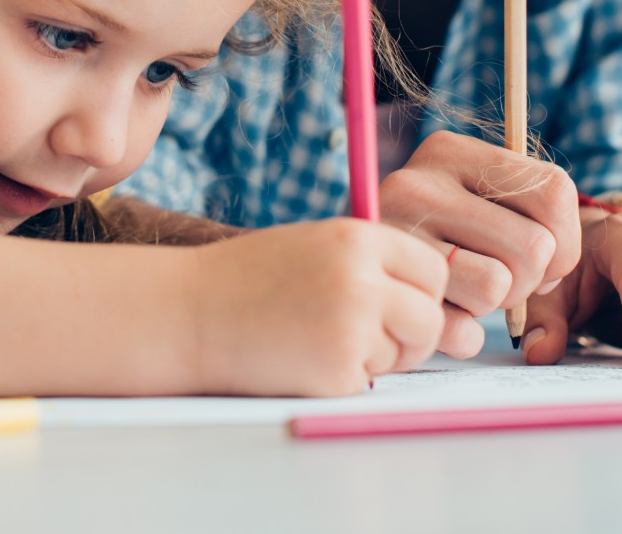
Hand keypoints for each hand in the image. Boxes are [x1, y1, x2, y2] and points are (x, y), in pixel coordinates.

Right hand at [190, 219, 447, 396]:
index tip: (399, 301)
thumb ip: (370, 260)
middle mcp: (362, 280)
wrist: (189, 314)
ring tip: (316, 338)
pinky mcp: (337, 373)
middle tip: (374, 335)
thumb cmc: (248, 279)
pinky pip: (366, 381)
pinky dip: (341, 377)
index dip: (420, 291)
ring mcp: (352, 329)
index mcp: (357, 239)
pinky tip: (300, 358)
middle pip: (429, 318)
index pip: (431, 270)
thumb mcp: (314, 244)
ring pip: (401, 354)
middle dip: (411, 334)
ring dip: (372, 356)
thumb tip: (430, 294)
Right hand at [378, 131, 580, 357]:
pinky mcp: (384, 297)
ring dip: (489, 304)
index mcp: (447, 151)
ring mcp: (394, 240)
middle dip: (529, 278)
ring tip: (459, 290)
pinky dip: (461, 334)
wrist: (330, 270)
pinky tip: (437, 313)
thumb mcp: (470, 196)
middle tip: (494, 275)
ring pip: (499, 288)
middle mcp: (414, 185)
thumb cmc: (427, 234)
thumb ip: (526, 210)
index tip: (539, 251)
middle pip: (535, 247)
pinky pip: (463, 332)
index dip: (565, 236)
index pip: (554, 191)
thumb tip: (556, 260)